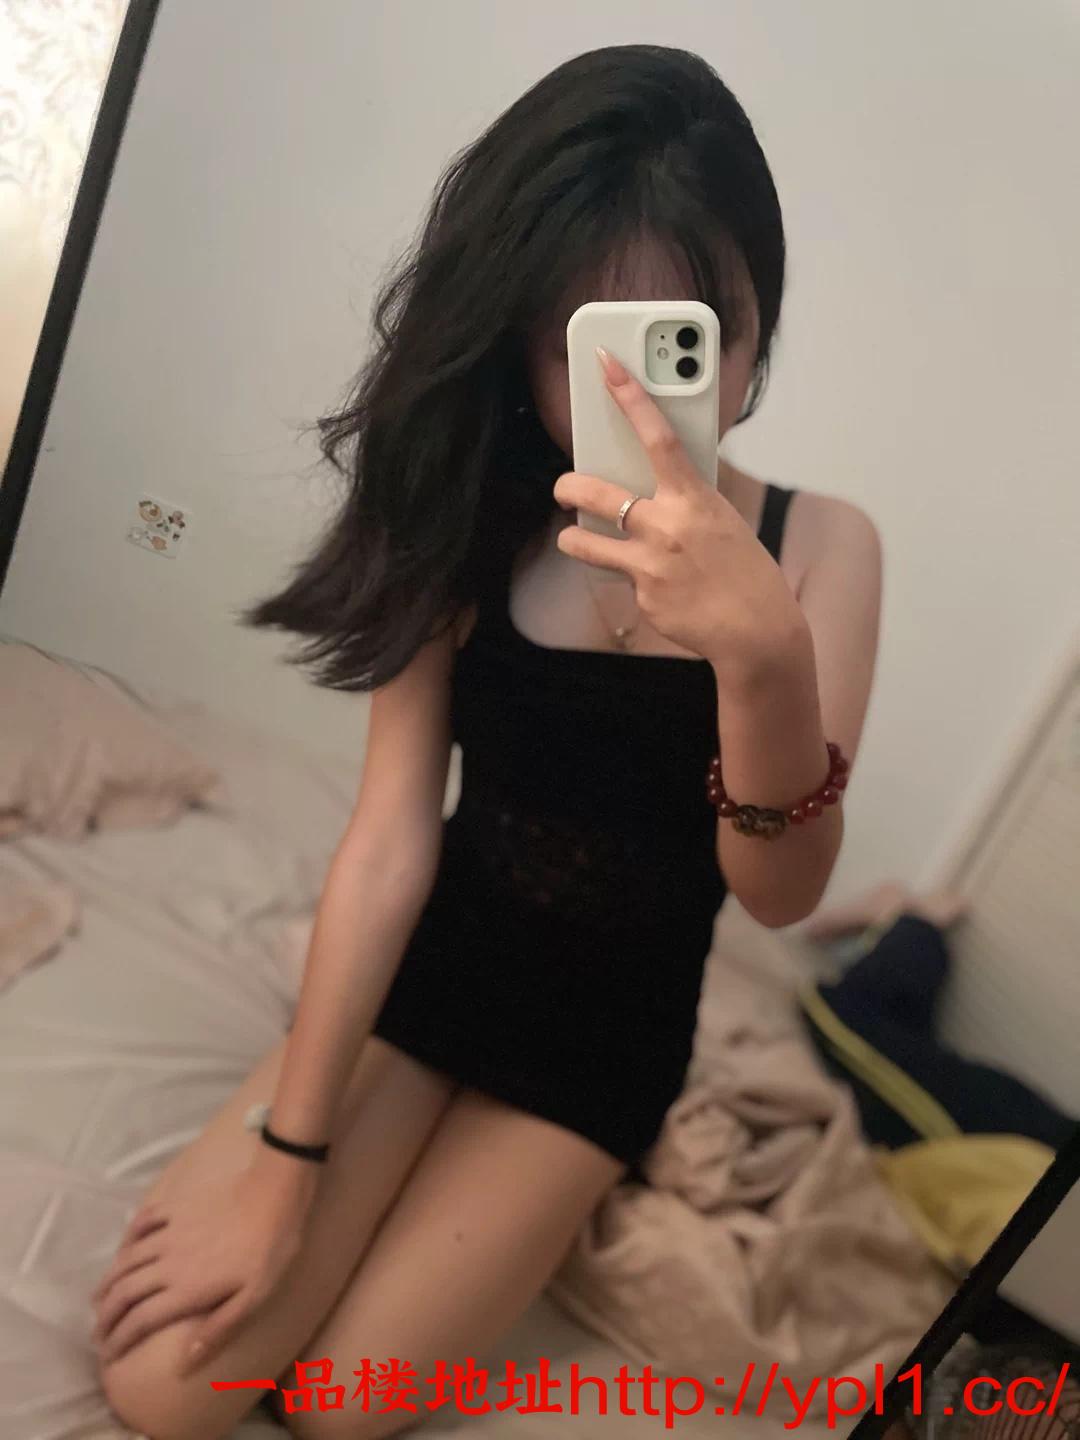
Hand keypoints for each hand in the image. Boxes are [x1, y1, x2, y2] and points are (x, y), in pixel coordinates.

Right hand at [91, 1156, 311, 1373]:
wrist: (274, 1191)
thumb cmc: (270, 1248)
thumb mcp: (254, 1297)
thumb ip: (218, 1330)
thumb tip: (184, 1365)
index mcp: (186, 1289)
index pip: (140, 1320)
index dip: (119, 1340)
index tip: (107, 1356)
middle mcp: (168, 1262)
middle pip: (124, 1291)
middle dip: (105, 1316)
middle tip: (96, 1333)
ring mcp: (169, 1232)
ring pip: (126, 1259)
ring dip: (108, 1281)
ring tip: (99, 1298)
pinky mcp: (177, 1208)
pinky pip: (142, 1223)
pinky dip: (128, 1238)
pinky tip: (125, 1247)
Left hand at [552, 346, 807, 688]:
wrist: (757, 633)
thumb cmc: (745, 573)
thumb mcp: (722, 522)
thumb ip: (686, 501)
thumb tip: (656, 484)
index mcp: (695, 498)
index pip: (659, 435)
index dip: (630, 395)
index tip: (607, 364)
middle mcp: (667, 526)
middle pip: (595, 491)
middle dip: (568, 485)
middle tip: (564, 486)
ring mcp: (650, 564)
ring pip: (583, 542)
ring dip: (573, 537)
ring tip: (575, 536)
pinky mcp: (642, 597)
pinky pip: (618, 579)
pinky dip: (628, 579)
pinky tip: (656, 589)